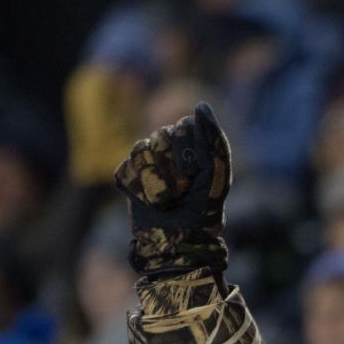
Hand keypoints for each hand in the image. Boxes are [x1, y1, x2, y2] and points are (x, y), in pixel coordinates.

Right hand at [114, 101, 230, 277]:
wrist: (179, 239)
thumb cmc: (203, 207)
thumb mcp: (216, 173)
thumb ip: (213, 139)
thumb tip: (201, 105)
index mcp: (191, 145)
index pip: (184, 125)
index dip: (188, 148)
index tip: (195, 172)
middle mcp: (167, 148)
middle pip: (163, 135)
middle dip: (174, 163)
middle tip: (184, 187)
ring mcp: (146, 160)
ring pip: (144, 148)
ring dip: (160, 177)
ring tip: (169, 197)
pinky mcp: (128, 175)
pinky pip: (130, 166)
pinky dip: (144, 186)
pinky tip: (153, 201)